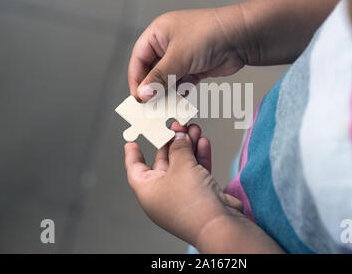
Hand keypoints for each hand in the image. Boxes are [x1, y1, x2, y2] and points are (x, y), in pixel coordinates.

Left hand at [124, 123, 243, 246]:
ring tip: (193, 129)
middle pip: (163, 163)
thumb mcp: (181, 166)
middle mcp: (164, 195)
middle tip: (176, 126)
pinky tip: (203, 142)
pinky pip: (198, 171)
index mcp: (148, 192)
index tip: (132, 142)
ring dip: (189, 146)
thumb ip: (179, 147)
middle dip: (171, 143)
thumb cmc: (193, 205)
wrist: (219, 225)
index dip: (133, 155)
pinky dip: (200, 156)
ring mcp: (183, 195)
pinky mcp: (201, 195)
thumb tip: (179, 136)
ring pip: (183, 165)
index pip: (135, 169)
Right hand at [128, 7, 249, 100]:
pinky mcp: (195, 68)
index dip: (136, 78)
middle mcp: (168, 44)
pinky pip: (181, 84)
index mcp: (158, 33)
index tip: (137, 97)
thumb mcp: (178, 56)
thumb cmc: (209, 34)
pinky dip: (178, 94)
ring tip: (161, 109)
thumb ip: (159, 77)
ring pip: (167, 79)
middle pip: (152, 70)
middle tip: (148, 107)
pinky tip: (176, 104)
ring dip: (164, 93)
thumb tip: (143, 94)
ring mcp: (182, 56)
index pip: (139, 58)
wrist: (242, 37)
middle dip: (150, 88)